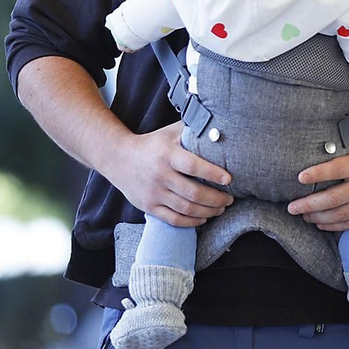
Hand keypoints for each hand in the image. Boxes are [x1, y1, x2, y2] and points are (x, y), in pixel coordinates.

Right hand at [107, 121, 233, 227]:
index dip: (213, 174)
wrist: (118, 158)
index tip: (229, 179)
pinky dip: (191, 222)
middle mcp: (160, 175)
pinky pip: (173, 219)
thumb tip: (220, 126)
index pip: (193, 166)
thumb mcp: (170, 132)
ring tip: (221, 208)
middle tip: (230, 198)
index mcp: (167, 155)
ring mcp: (153, 193)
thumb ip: (193, 129)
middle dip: (217, 198)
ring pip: (186, 209)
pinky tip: (203, 218)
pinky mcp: (148, 206)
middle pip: (193, 193)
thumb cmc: (152, 144)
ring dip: (208, 212)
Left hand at [288, 135, 348, 231]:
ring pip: (341, 214)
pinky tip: (321, 223)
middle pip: (334, 198)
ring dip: (318, 217)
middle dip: (310, 204)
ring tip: (304, 215)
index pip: (336, 169)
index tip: (300, 178)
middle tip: (292, 207)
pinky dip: (333, 225)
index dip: (317, 174)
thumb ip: (345, 143)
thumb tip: (319, 135)